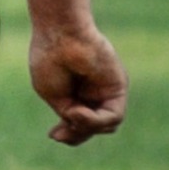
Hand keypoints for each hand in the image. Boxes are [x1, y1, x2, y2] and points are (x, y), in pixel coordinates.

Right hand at [28, 22, 127, 145]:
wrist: (60, 34)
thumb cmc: (50, 60)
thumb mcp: (54, 95)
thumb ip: (69, 115)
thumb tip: (82, 128)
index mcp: (74, 93)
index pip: (78, 123)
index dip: (68, 134)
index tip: (52, 134)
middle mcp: (92, 92)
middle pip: (93, 127)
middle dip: (76, 135)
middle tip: (58, 135)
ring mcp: (106, 90)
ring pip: (105, 126)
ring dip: (86, 127)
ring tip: (71, 114)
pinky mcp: (118, 87)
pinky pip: (113, 116)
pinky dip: (95, 120)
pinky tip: (79, 112)